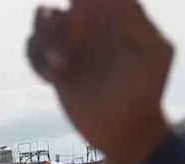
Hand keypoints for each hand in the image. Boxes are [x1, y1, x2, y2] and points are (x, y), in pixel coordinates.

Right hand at [27, 0, 174, 163]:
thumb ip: (134, 18)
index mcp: (116, 12)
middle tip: (69, 55)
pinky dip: (36, 58)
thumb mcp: (153, 53)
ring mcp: (72, 41)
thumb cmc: (144, 90)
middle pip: (67, 2)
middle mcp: (92, 21)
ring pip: (43, 16)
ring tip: (60, 67)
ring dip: (46, 39)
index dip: (82, 3)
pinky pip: (32, 45)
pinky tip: (54, 78)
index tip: (80, 26)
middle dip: (63, 26)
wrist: (125, 130)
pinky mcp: (55, 61)